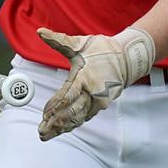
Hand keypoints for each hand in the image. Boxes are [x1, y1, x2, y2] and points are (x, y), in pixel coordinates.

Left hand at [36, 27, 154, 141]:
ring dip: (62, 128)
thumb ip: (58, 40)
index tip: (44, 114)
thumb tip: (40, 32)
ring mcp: (98, 101)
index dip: (55, 106)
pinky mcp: (101, 105)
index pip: (67, 95)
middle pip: (71, 112)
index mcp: (85, 76)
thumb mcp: (80, 43)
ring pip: (78, 118)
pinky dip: (73, 124)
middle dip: (55, 123)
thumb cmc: (102, 49)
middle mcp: (92, 92)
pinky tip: (63, 129)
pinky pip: (84, 117)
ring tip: (48, 135)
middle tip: (41, 132)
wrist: (128, 58)